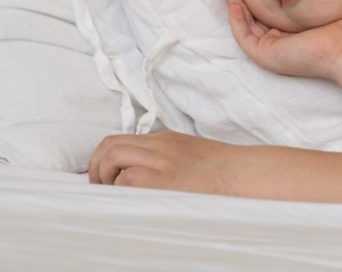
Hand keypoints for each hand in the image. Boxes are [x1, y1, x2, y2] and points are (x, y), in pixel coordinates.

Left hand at [88, 131, 237, 193]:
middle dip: (96, 166)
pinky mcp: (164, 179)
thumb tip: (142, 174)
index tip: (106, 177)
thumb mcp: (192, 155)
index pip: (122, 139)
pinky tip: (131, 201)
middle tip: (101, 186)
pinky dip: (122, 190)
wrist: (244, 174)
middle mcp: (160, 146)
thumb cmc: (224, 172)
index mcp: (166, 140)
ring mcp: (161, 161)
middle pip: (110, 144)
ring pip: (113, 155)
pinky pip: (128, 178)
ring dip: (105, 176)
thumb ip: (167, 158)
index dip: (106, 158)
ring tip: (113, 194)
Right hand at [224, 0, 341, 81]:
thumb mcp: (324, 8)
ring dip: (235, 6)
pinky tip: (235, 2)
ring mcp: (272, 51)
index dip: (259, 0)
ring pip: (246, 27)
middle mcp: (281, 44)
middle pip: (254, 21)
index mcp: (294, 35)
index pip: (270, 17)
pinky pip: (244, 36)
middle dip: (242, 1)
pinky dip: (236, 19)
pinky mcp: (266, 55)